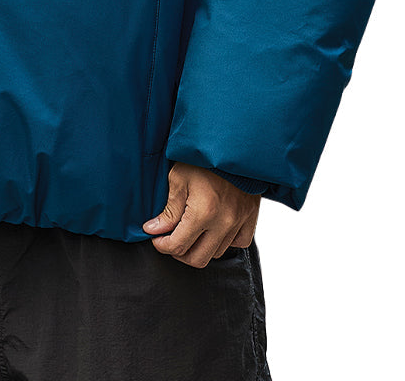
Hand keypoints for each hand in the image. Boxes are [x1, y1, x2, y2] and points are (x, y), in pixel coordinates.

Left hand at [142, 162, 259, 266]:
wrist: (231, 145)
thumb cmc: (202, 159)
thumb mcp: (178, 178)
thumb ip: (169, 210)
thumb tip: (154, 230)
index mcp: (203, 212)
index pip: (178, 245)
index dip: (162, 245)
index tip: (156, 238)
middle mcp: (223, 222)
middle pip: (197, 258)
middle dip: (179, 253)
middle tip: (170, 240)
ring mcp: (239, 222)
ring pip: (216, 253)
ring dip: (200, 248)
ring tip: (189, 233)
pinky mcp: (250, 217)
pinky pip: (239, 243)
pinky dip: (224, 242)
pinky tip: (213, 229)